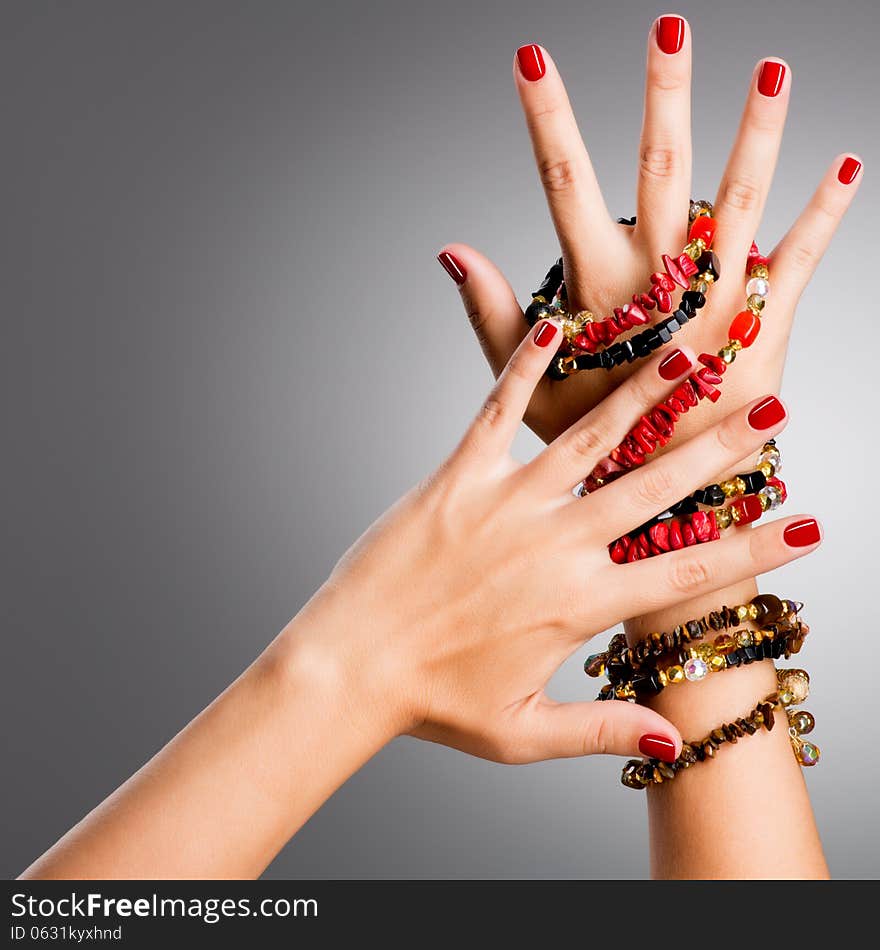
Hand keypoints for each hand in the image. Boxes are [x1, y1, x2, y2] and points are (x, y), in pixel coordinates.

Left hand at [280, 323, 818, 766]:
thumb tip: (672, 743)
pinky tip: (556, 325)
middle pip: (653, 492)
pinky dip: (526, 368)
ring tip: (692, 353)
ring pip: (590, 439)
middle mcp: (551, 547)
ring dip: (645, 394)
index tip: (808, 525)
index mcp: (576, 607)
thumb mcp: (522, 735)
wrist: (347, 668)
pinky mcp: (455, 479)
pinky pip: (496, 413)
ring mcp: (504, 505)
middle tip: (769, 413)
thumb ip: (600, 730)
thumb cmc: (432, 704)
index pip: (685, 578)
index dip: (753, 552)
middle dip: (717, 452)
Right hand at [438, 18, 860, 444]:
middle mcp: (662, 282)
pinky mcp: (763, 321)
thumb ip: (492, 315)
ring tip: (774, 67)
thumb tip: (452, 251)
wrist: (666, 495)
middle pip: (662, 170)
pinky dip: (824, 211)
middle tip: (670, 24)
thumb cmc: (595, 443)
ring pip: (741, 199)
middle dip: (666, 94)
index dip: (547, 119)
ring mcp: (719, 298)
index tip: (532, 59)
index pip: (564, 186)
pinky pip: (799, 257)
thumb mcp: (530, 386)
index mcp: (600, 290)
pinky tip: (844, 164)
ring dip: (758, 131)